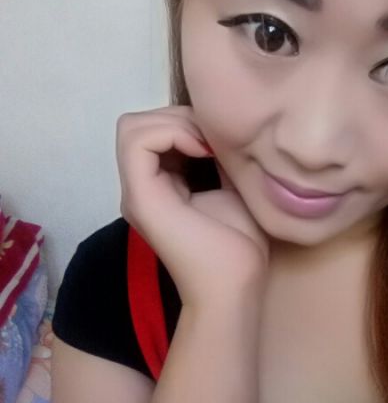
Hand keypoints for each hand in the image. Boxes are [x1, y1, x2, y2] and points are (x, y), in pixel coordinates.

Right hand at [116, 106, 268, 304]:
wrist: (236, 285)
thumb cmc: (239, 244)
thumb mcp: (231, 187)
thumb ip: (217, 158)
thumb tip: (218, 127)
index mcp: (159, 187)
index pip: (153, 131)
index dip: (185, 122)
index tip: (220, 140)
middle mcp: (141, 187)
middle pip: (140, 123)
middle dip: (180, 118)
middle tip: (215, 140)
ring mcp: (137, 192)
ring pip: (133, 126)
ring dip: (176, 123)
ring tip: (208, 146)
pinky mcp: (141, 196)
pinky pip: (138, 140)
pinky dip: (172, 132)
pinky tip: (203, 151)